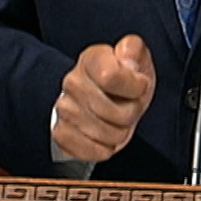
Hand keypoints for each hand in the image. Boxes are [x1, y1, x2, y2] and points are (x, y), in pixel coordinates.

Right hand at [52, 34, 155, 162]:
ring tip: (117, 120)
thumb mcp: (137, 58)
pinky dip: (105, 148)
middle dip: (131, 113)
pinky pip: (92, 150)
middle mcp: (73, 82)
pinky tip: (105, 135)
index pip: (111, 77)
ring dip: (119, 132)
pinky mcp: (61, 133)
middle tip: (128, 105)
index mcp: (91, 59)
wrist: (106, 99)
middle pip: (115, 112)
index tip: (139, 85)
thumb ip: (133, 50)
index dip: (135, 86)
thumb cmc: (125, 80)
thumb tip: (127, 62)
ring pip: (106, 134)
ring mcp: (64, 109)